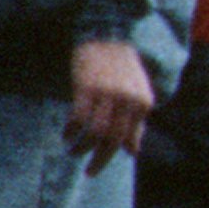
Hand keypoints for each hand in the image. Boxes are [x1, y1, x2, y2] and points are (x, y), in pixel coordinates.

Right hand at [67, 38, 151, 167]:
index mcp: (142, 103)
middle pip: (111, 140)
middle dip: (98, 160)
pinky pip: (78, 117)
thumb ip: (136, 122)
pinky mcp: (86, 86)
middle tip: (88, 172)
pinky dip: (71, 130)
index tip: (98, 165)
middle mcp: (126, 100)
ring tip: (73, 151)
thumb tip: (132, 152)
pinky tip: (66, 134)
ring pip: (94, 132)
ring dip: (82, 147)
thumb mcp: (137, 94)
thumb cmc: (122, 69)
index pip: (126, 139)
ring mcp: (106, 93)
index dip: (112, 155)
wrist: (107, 35)